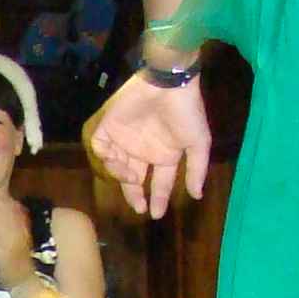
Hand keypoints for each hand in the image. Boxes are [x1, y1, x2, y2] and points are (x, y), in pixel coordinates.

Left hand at [85, 71, 211, 219]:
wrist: (169, 83)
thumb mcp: (198, 144)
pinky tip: (117, 160)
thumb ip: (196, 170)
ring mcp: (125, 138)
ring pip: (116, 166)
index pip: (159, 182)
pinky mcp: (110, 125)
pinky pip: (100, 146)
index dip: (158, 198)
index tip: (156, 213)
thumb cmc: (186, 112)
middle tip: (139, 207)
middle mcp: (143, 150)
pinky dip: (105, 156)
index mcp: (163, 154)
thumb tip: (198, 196)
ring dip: (122, 175)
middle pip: (134, 179)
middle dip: (134, 195)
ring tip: (133, 176)